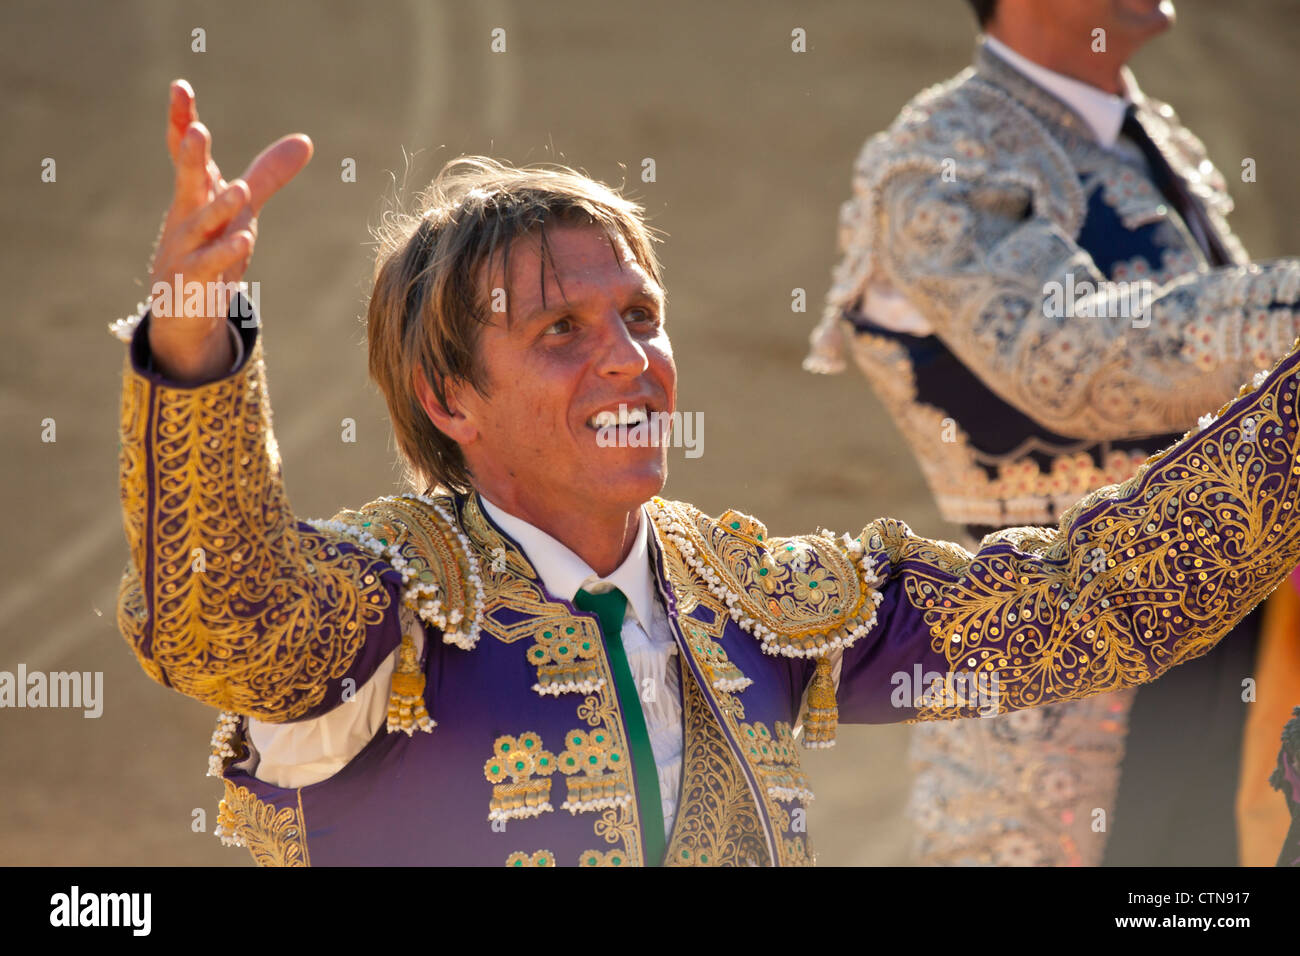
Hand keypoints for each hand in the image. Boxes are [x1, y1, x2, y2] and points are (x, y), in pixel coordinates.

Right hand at [146, 78, 312, 381]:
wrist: (183, 311)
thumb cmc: (210, 249)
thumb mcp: (242, 209)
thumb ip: (268, 174)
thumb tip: (304, 140)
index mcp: (196, 194)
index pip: (185, 154)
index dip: (181, 121)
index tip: (180, 87)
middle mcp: (187, 217)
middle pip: (187, 181)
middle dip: (191, 156)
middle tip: (197, 130)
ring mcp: (185, 249)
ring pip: (199, 225)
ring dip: (217, 208)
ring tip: (238, 190)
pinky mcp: (193, 281)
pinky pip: (209, 265)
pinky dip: (225, 253)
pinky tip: (244, 241)